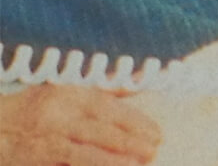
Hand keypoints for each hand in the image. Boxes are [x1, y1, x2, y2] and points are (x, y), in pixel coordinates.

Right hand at [0, 84, 160, 165]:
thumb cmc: (36, 109)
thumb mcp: (66, 93)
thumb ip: (104, 92)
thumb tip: (141, 85)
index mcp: (69, 96)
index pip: (109, 108)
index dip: (135, 121)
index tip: (156, 132)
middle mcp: (58, 117)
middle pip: (101, 132)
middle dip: (130, 143)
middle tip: (153, 150)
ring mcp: (45, 143)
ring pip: (84, 154)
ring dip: (113, 161)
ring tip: (137, 164)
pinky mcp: (36, 162)